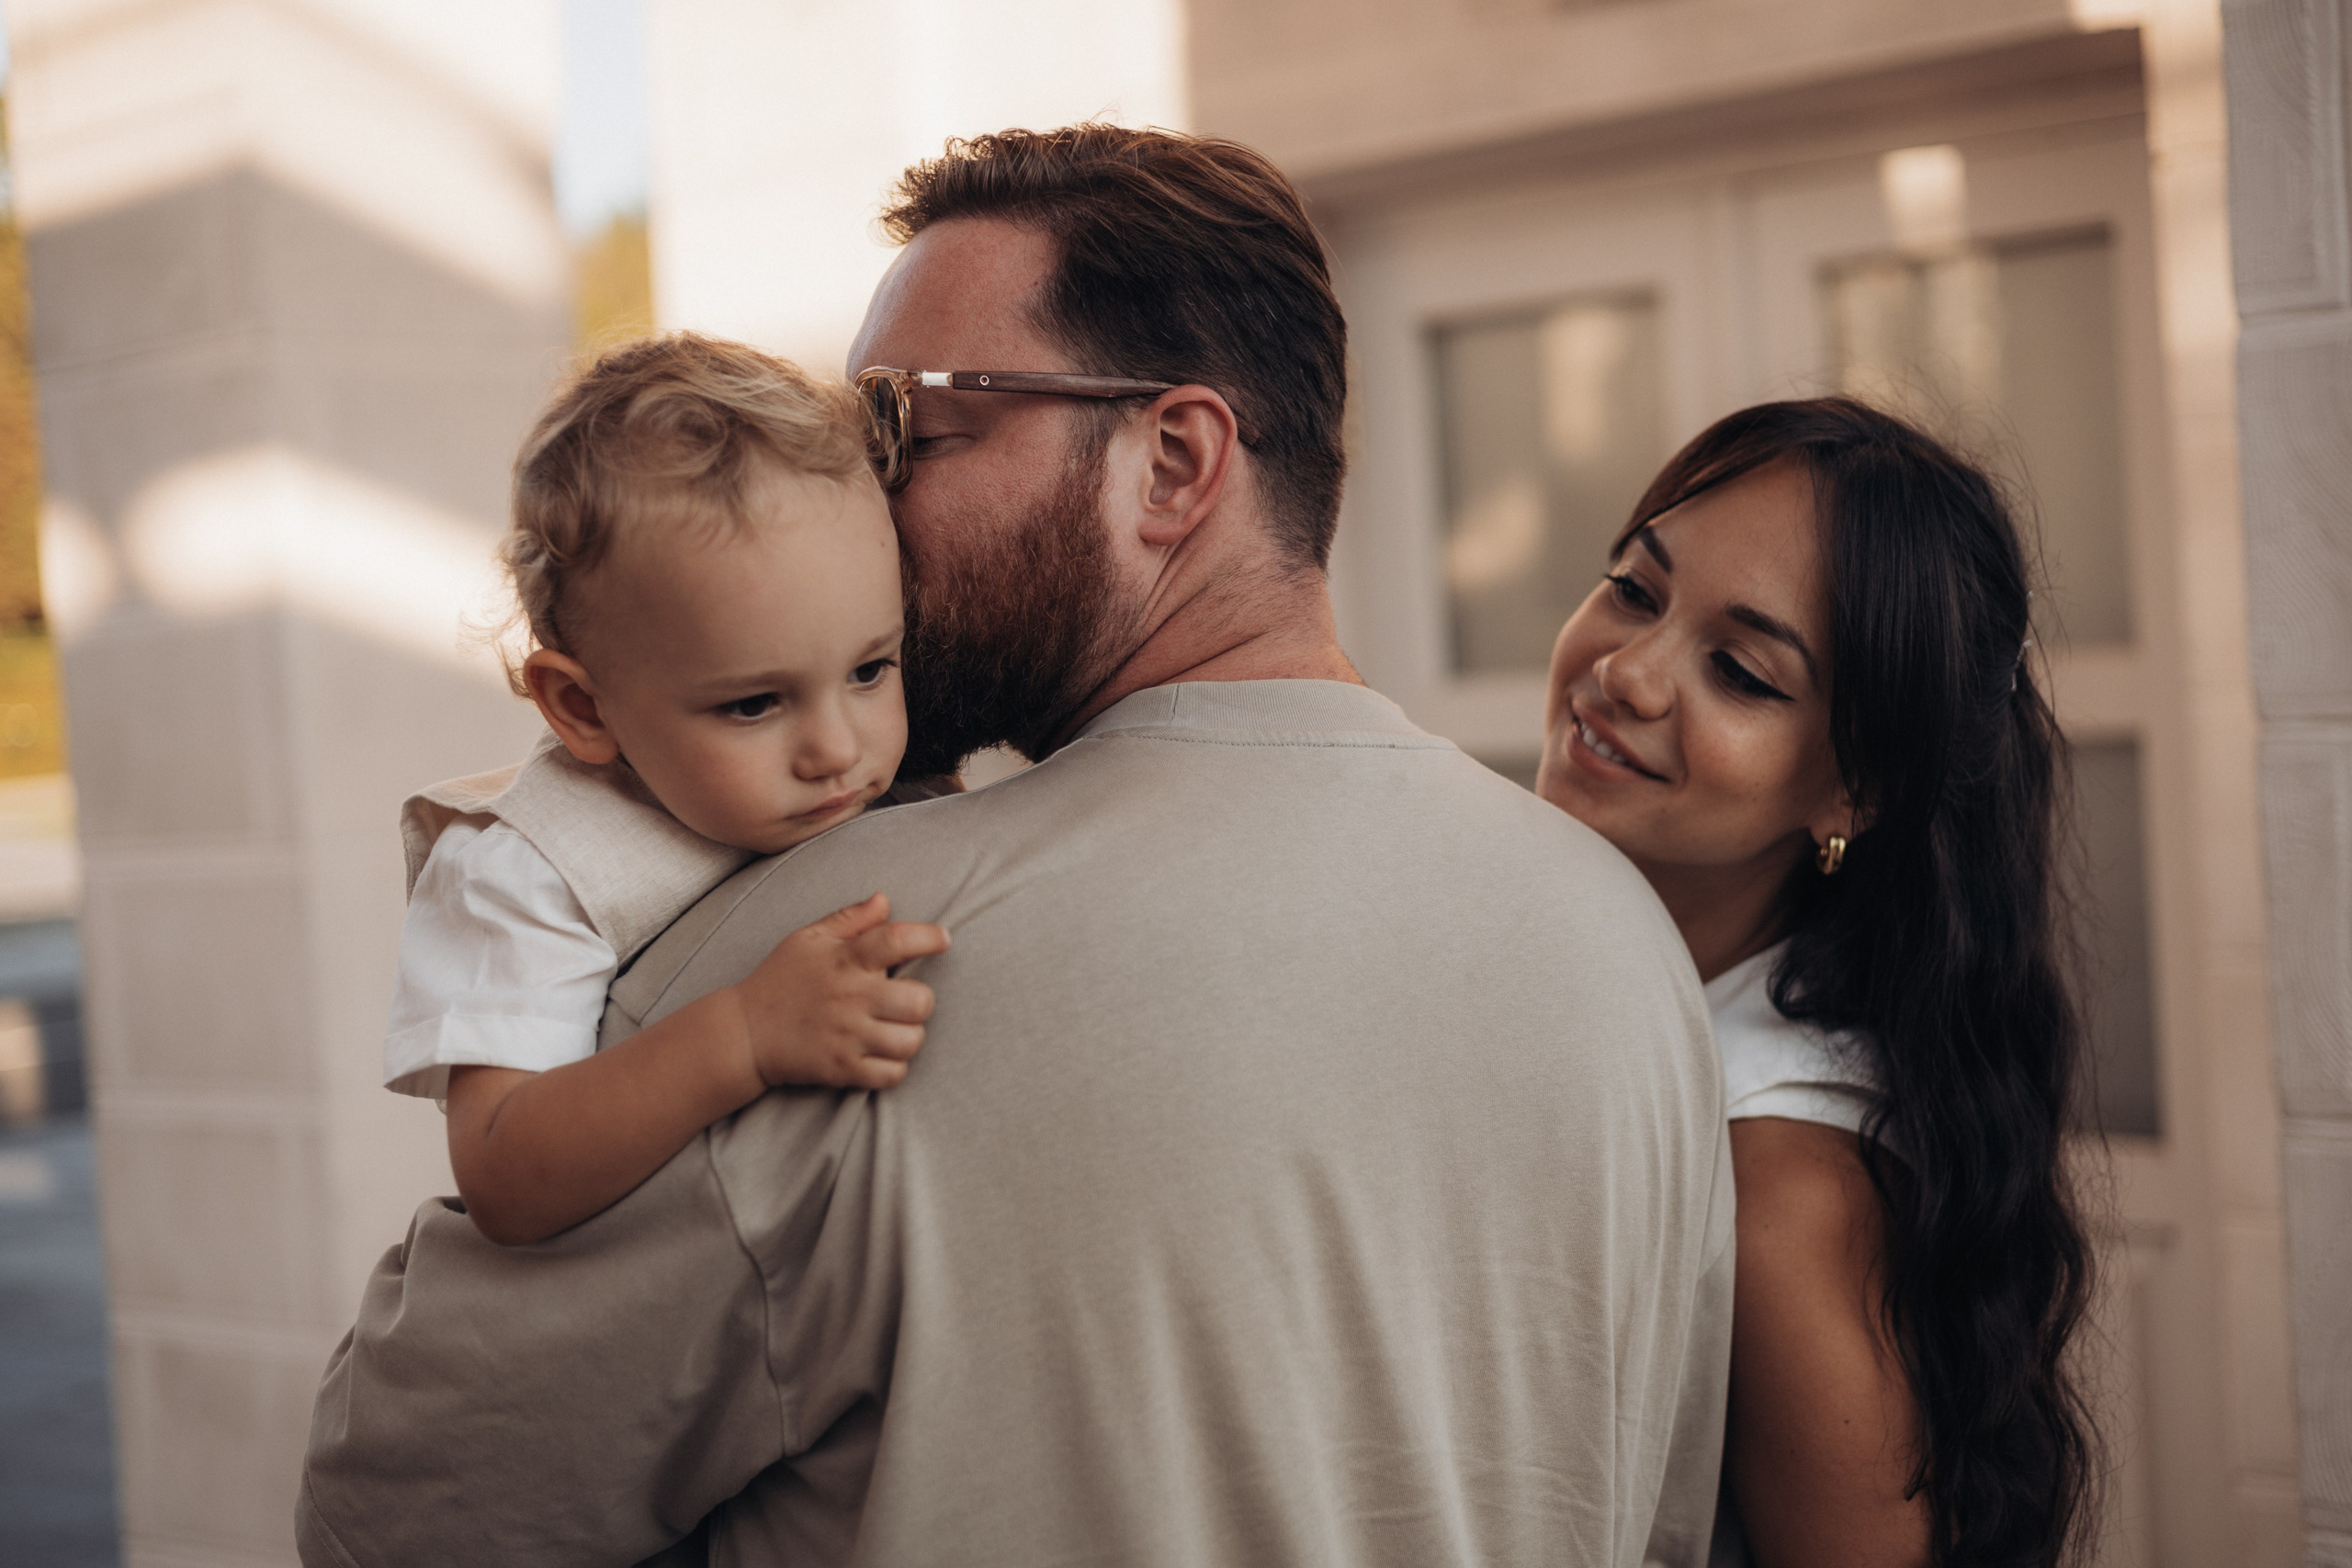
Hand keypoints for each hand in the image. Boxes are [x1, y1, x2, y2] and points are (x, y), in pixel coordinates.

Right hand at [729, 893, 949, 1091]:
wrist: (743, 1034)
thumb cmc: (779, 980)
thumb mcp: (808, 939)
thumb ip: (850, 919)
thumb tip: (885, 900)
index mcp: (845, 960)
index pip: (897, 940)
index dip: (928, 937)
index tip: (943, 938)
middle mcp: (851, 997)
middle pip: (920, 1000)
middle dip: (921, 1000)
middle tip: (903, 1000)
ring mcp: (847, 1036)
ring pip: (911, 1041)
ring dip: (909, 1035)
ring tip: (892, 1028)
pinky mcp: (842, 1069)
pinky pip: (892, 1074)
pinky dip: (894, 1067)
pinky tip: (880, 1053)